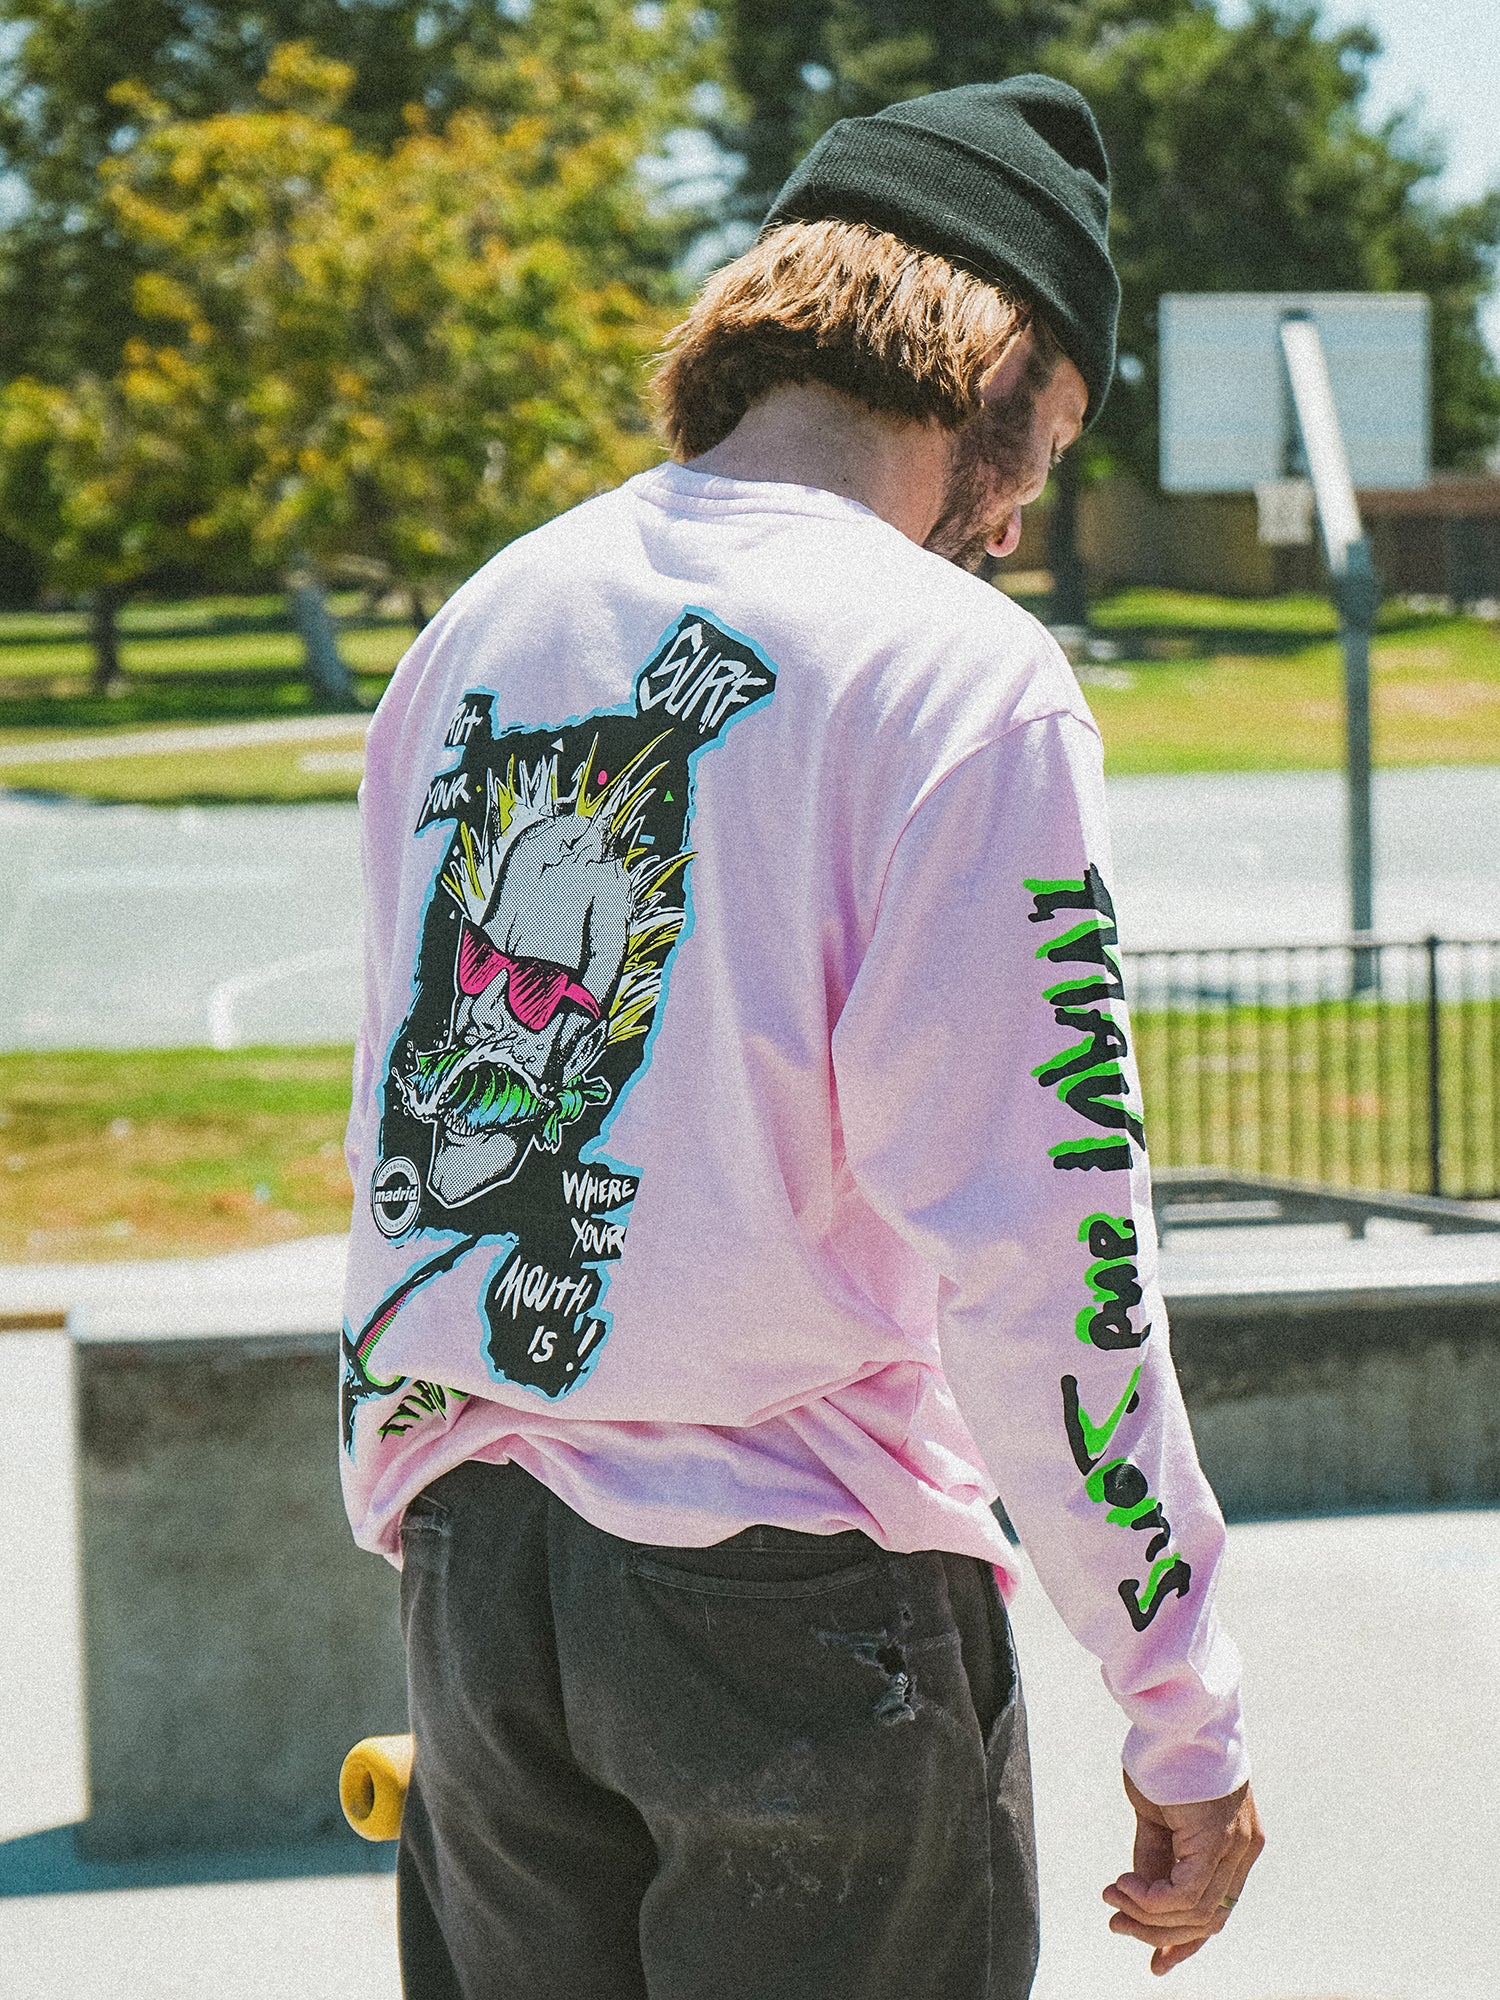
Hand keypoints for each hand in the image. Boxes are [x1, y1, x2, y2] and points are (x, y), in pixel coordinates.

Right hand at [1102, 1771, 1263, 1975]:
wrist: (1175, 1712)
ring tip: (1112, 1897)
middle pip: (1206, 1918)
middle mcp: (1244, 1850)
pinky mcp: (1218, 1839)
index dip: (1185, 1941)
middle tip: (1115, 1923)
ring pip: (1196, 1911)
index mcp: (1235, 1845)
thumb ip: (1157, 1858)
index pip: (1216, 1910)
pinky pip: (1186, 1893)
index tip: (1155, 1962)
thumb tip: (1140, 1902)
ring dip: (1146, 1914)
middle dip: (1156, 1931)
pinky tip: (1123, 1886)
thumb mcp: (1158, 1817)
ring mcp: (1236, 1846)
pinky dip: (1151, 1899)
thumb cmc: (1164, 1754)